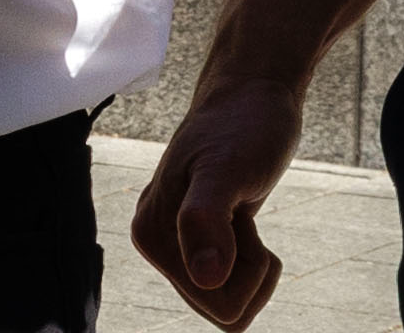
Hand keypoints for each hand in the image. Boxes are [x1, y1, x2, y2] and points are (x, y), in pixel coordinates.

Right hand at [130, 80, 300, 327]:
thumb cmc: (244, 126)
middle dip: (249, 269)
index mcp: (150, 236)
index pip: (218, 303)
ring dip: (251, 263)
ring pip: (228, 299)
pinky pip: (230, 283)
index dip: (247, 268)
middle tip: (243, 214)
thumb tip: (205, 278)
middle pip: (222, 308)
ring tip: (242, 214)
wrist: (252, 95)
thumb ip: (205, 221)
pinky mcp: (197, 239)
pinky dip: (251, 257)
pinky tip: (242, 219)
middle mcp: (156, 244)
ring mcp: (176, 243)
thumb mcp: (228, 170)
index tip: (240, 215)